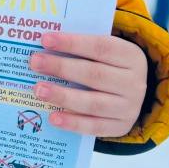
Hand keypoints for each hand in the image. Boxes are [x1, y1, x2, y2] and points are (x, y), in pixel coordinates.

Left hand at [29, 32, 146, 137]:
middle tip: (35, 62)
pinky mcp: (121, 127)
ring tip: (38, 90)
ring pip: (93, 103)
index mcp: (131, 56)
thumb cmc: (108, 66)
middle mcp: (133, 83)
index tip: (45, 39)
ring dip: (63, 96)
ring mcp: (129, 107)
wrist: (131, 94)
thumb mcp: (104, 53)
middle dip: (61, 68)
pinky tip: (53, 117)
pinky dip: (72, 122)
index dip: (72, 43)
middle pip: (94, 74)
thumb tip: (45, 45)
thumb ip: (81, 48)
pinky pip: (94, 127)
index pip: (100, 47)